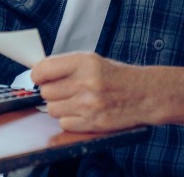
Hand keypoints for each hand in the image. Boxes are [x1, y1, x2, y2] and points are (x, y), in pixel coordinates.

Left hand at [30, 52, 150, 132]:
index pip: (44, 69)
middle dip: (51, 92)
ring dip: (60, 107)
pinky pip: (64, 123)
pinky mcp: (92, 122)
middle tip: (63, 90)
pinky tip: (82, 112)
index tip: (39, 77)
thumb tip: (40, 72)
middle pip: (46, 92)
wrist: (145, 94)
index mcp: (85, 62)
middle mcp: (86, 82)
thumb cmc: (119, 77)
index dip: (37, 74)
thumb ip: (67, 66)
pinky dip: (69, 119)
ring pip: (52, 109)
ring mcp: (89, 104)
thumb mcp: (94, 61)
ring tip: (75, 101)